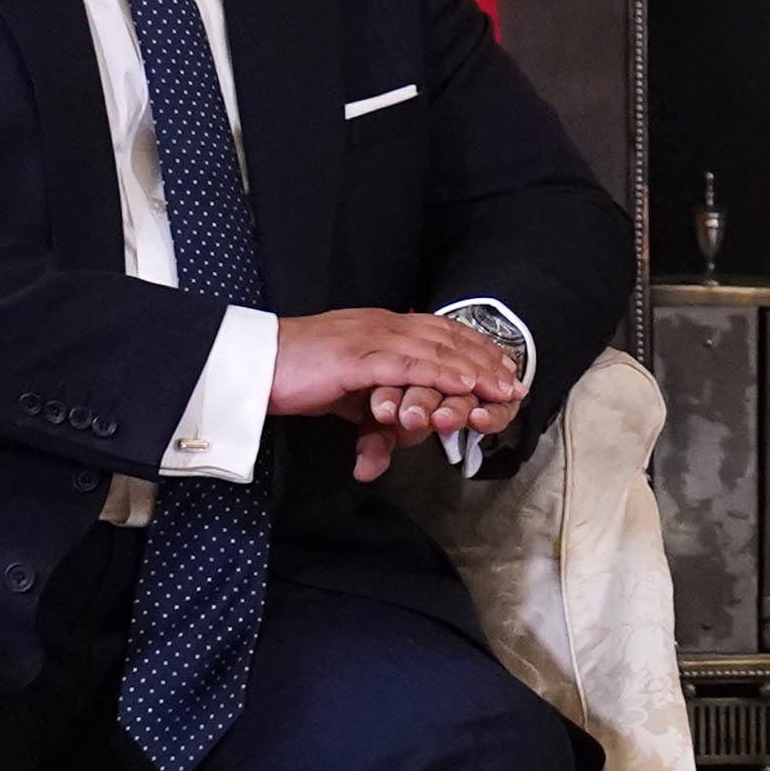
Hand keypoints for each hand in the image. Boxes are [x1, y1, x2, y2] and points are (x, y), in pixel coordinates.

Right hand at [271, 309, 525, 481]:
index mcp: (380, 325)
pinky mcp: (362, 358)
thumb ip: (371, 415)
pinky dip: (445, 376)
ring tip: (503, 388)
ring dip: (475, 369)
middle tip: (515, 380)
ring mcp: (374, 338)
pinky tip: (468, 386)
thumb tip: (384, 446)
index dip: (473, 346)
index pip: (437, 330)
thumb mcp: (345, 398)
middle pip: (448, 337)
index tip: (500, 365)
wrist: (254, 364)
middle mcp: (383, 324)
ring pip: (438, 350)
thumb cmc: (294, 377)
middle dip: (485, 359)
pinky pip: (414, 367)